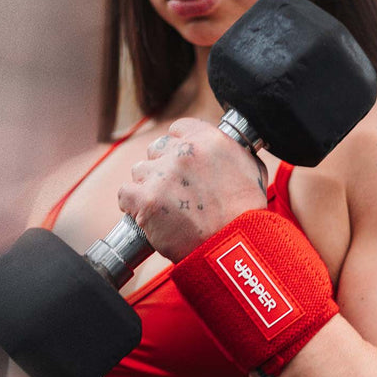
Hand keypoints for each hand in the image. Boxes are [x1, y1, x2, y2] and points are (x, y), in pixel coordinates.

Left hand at [116, 117, 268, 262]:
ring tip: (166, 207)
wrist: (235, 246)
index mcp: (208, 140)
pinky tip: (147, 214)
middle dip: (162, 168)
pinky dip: (132, 205)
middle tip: (176, 190)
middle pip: (156, 150)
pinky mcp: (147, 201)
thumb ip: (228, 150)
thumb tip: (218, 148)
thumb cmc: (246, 213)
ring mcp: (162, 176)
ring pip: (139, 171)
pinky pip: (125, 194)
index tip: (181, 164)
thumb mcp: (250, 167)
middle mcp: (183, 153)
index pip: (177, 130)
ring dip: (148, 187)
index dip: (177, 149)